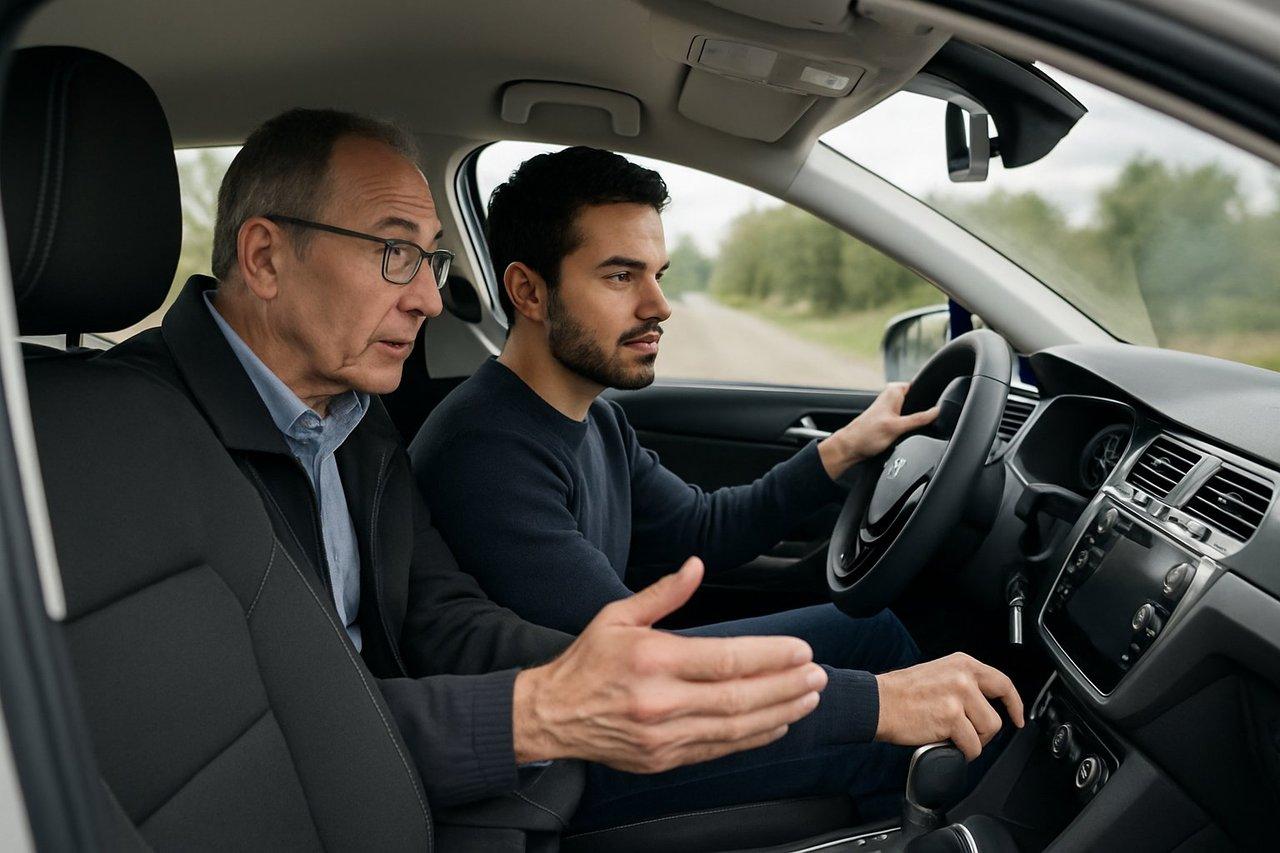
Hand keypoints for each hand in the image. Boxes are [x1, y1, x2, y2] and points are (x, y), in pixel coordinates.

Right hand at [513, 557, 826, 772]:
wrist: (551, 715)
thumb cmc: (585, 663)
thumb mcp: (618, 616)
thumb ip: (664, 593)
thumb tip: (697, 565)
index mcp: (652, 659)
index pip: (726, 659)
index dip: (770, 656)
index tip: (800, 651)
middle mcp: (660, 701)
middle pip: (738, 697)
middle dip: (785, 686)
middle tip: (816, 676)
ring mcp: (663, 736)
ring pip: (735, 728)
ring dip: (779, 713)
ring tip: (807, 699)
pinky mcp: (664, 759)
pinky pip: (719, 749)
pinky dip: (752, 738)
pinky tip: (775, 725)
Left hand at [818, 382, 939, 479]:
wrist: (850, 448)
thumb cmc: (866, 435)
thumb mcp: (897, 427)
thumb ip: (919, 419)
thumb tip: (937, 411)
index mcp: (894, 391)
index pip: (920, 387)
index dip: (930, 396)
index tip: (937, 406)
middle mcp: (892, 397)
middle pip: (918, 402)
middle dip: (923, 412)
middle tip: (922, 424)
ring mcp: (891, 409)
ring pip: (913, 413)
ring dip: (915, 421)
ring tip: (910, 431)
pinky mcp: (891, 421)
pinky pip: (906, 421)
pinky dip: (909, 427)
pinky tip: (907, 435)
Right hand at [874, 653, 1024, 760]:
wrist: (878, 703)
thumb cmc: (902, 693)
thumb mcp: (938, 673)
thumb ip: (963, 683)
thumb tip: (984, 704)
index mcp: (962, 663)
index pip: (1002, 683)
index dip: (1014, 704)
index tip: (1018, 717)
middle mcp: (963, 677)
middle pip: (996, 715)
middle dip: (985, 732)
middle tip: (972, 736)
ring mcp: (958, 696)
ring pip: (987, 732)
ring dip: (972, 741)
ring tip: (952, 738)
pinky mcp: (951, 717)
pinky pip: (972, 746)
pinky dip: (962, 752)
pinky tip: (946, 745)